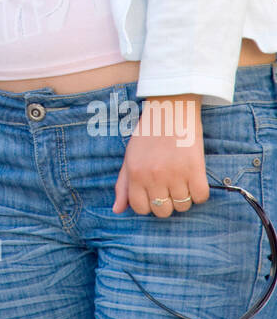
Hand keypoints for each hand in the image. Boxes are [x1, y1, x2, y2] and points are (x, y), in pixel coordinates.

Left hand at [113, 96, 209, 217]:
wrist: (171, 107)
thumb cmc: (149, 133)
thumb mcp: (130, 156)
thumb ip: (123, 185)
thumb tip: (117, 210)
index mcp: (135, 173)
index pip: (141, 209)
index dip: (149, 204)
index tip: (155, 193)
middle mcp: (153, 176)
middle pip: (162, 211)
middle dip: (166, 203)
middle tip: (169, 186)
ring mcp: (175, 174)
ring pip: (182, 206)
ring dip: (184, 197)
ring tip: (182, 179)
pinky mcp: (195, 168)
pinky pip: (200, 196)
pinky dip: (199, 192)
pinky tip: (194, 179)